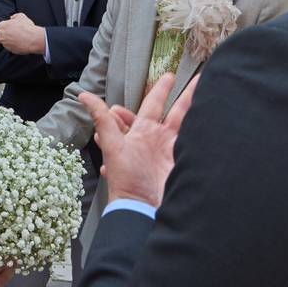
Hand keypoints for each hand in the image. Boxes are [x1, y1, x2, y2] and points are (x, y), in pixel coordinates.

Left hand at [0, 12, 45, 54]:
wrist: (32, 39)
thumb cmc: (25, 27)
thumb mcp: (21, 16)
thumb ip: (15, 16)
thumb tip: (12, 17)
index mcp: (0, 27)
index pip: (2, 25)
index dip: (8, 25)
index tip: (14, 25)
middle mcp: (0, 37)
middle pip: (3, 34)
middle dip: (9, 33)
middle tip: (18, 31)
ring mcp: (5, 45)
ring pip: (7, 41)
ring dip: (12, 39)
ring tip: (21, 36)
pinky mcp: (11, 51)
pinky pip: (13, 47)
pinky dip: (16, 45)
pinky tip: (23, 42)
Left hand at [79, 72, 198, 207]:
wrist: (144, 209)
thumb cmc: (127, 179)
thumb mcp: (113, 145)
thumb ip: (101, 119)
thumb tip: (82, 96)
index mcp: (141, 132)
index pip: (150, 105)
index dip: (156, 92)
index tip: (168, 77)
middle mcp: (158, 139)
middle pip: (171, 111)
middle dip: (177, 95)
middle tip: (175, 77)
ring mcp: (172, 150)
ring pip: (183, 123)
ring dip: (190, 109)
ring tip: (204, 91)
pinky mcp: (184, 161)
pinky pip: (192, 141)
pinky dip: (198, 131)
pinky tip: (206, 119)